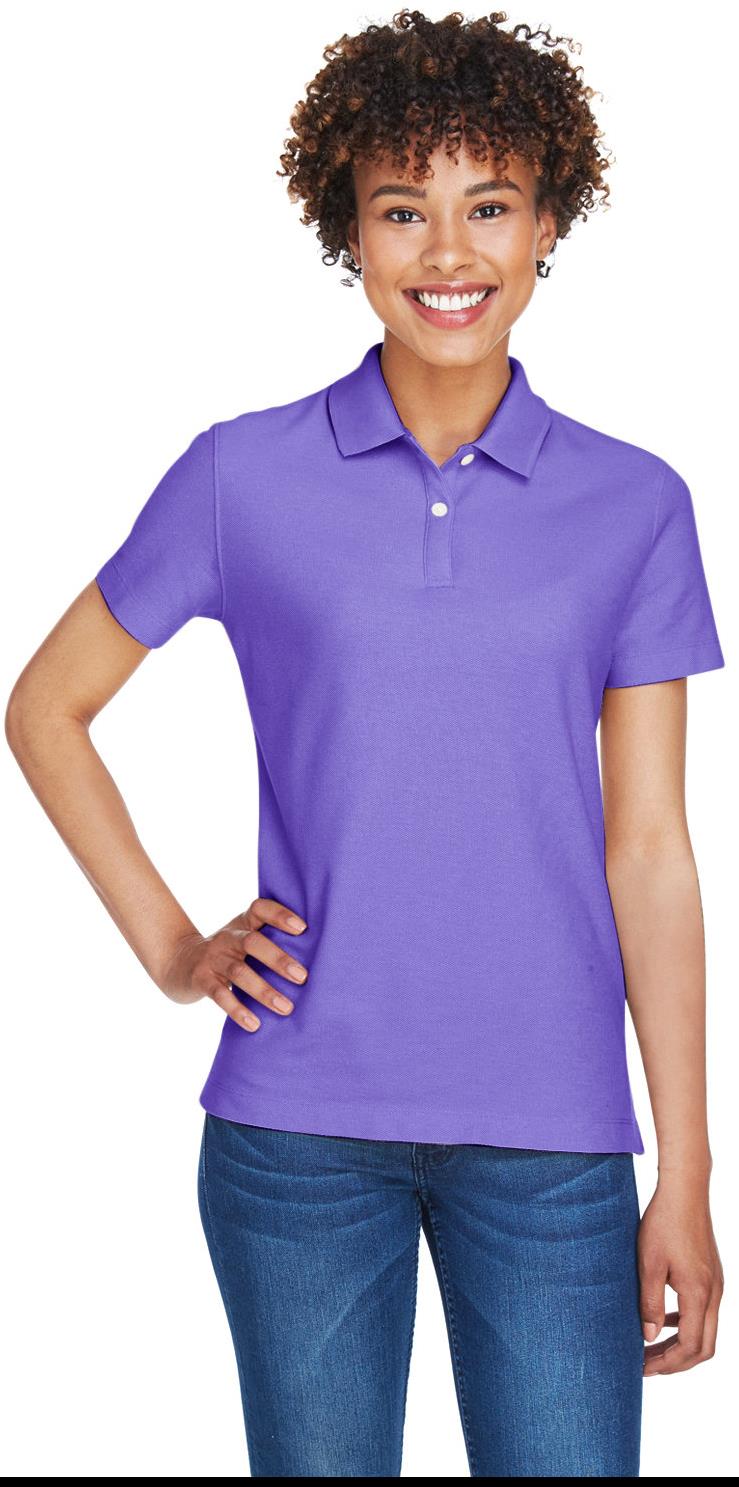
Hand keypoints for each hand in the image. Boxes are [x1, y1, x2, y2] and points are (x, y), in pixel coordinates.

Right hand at [158, 897, 308, 1030]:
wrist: (181, 962)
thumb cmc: (230, 952)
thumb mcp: (245, 939)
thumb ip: (271, 941)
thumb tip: (318, 960)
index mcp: (243, 923)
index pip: (260, 909)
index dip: (280, 915)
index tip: (303, 928)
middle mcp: (228, 937)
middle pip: (253, 942)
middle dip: (278, 960)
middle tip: (303, 977)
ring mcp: (213, 957)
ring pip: (239, 972)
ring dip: (264, 991)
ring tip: (286, 1008)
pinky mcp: (201, 979)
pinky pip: (220, 995)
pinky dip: (238, 1010)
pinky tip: (255, 1024)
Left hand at [638, 1176, 723, 1374]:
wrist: (685, 1191)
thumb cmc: (663, 1223)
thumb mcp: (648, 1263)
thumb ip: (650, 1303)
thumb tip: (649, 1338)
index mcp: (699, 1294)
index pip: (690, 1346)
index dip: (667, 1363)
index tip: (642, 1368)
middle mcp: (714, 1293)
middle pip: (703, 1347)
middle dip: (676, 1363)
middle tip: (647, 1365)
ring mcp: (716, 1285)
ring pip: (705, 1331)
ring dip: (680, 1345)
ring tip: (651, 1348)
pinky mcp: (711, 1275)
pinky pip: (703, 1312)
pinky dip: (685, 1324)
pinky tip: (664, 1320)